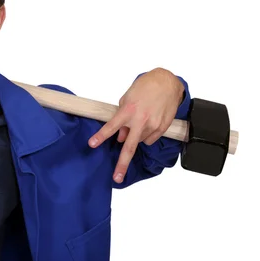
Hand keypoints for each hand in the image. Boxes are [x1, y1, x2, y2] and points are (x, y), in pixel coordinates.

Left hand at [88, 68, 183, 182]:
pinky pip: (150, 139)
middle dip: (122, 164)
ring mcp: (153, 126)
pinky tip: (148, 123)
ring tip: (139, 120)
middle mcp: (141, 120)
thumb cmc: (145, 87)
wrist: (167, 82)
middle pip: (129, 147)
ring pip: (139, 141)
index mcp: (129, 110)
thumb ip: (122, 118)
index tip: (92, 144)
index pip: (112, 127)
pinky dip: (145, 135)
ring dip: (135, 137)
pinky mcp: (163, 128)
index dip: (101, 136)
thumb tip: (120, 137)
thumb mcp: (127, 98)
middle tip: (117, 177)